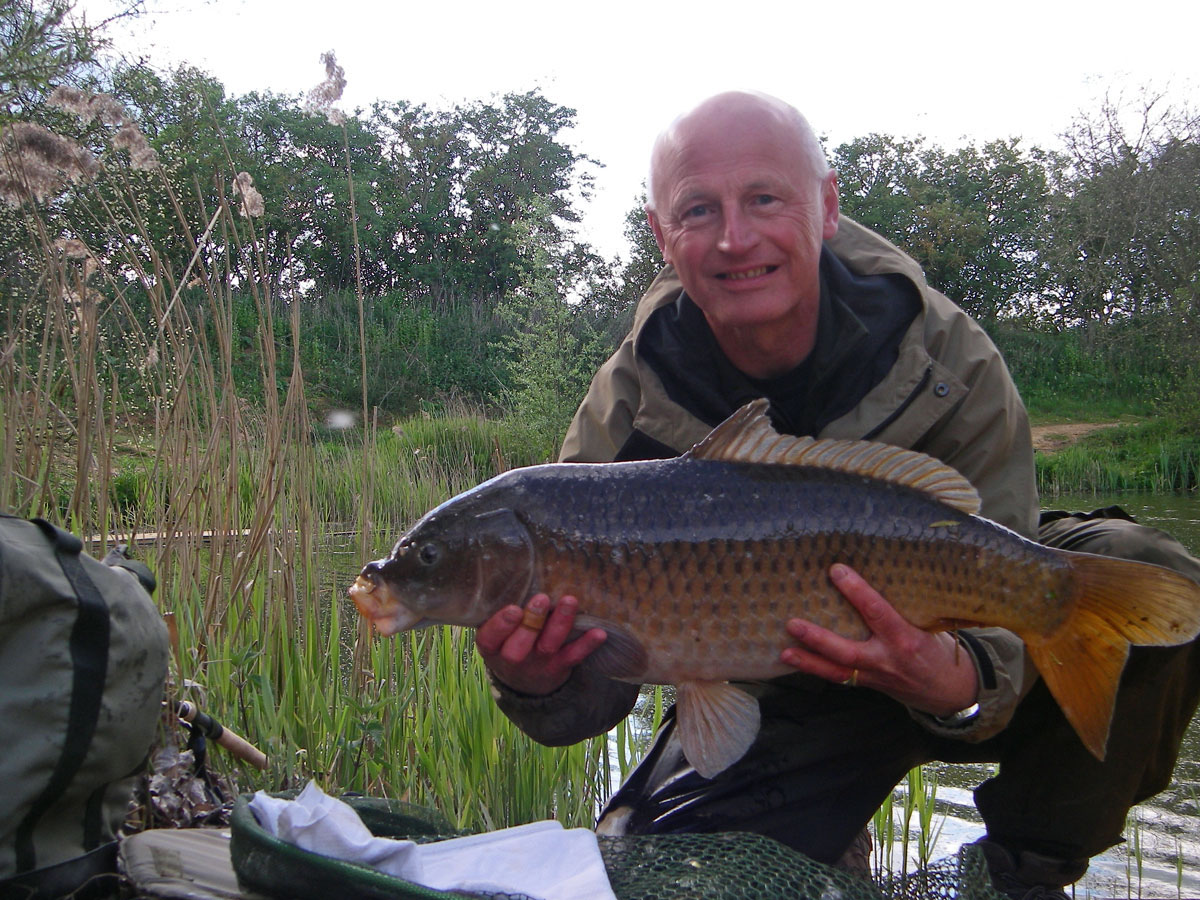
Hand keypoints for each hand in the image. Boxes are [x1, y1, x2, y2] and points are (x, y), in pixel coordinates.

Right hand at [474, 593, 607, 695]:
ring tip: (569, 601)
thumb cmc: (507, 642)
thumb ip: (500, 611)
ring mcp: (538, 663)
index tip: (514, 609)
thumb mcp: (495, 632)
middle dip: (532, 622)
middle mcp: (513, 657)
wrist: (524, 682)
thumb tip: (516, 572)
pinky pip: (573, 656)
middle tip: (541, 599)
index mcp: (492, 646)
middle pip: (519, 646)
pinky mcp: (559, 666)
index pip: (490, 637)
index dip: (501, 625)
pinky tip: (599, 632)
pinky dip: (586, 645)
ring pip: (548, 645)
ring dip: (560, 623)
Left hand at [780, 564, 978, 716]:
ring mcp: (876, 677)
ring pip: (837, 672)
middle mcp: (887, 660)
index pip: (877, 611)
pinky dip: (820, 671)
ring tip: (783, 653)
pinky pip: (841, 679)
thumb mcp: (927, 626)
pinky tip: (798, 662)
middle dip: (818, 639)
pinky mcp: (870, 686)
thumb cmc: (939, 651)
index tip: (836, 570)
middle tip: (792, 624)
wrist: (952, 692)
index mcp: (906, 639)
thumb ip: (901, 609)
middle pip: (846, 651)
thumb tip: (871, 578)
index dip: (856, 590)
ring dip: (809, 663)